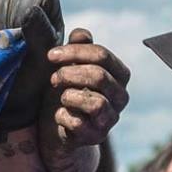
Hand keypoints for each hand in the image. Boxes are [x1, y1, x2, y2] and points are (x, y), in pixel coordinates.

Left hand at [45, 29, 129, 146]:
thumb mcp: (69, 66)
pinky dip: (63, 116)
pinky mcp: (96, 138)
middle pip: (100, 76)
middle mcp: (120, 97)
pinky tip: (58, 115)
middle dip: (70, 73)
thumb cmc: (65, 90)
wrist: (57, 128)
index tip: (50, 55)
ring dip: (69, 96)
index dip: (74, 52)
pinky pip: (80, 125)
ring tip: (59, 96)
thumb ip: (77, 48)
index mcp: (118, 74)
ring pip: (96, 103)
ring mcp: (110, 119)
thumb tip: (81, 34)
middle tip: (52, 78)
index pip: (102, 55)